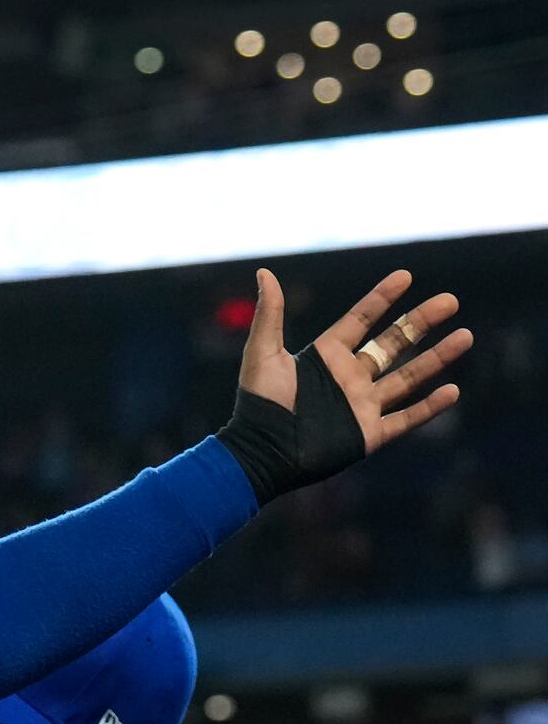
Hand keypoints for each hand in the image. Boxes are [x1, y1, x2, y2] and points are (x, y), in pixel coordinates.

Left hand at [242, 267, 470, 456]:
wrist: (260, 451)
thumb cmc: (258, 402)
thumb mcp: (263, 352)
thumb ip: (270, 314)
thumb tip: (264, 271)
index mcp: (325, 356)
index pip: (361, 320)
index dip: (382, 298)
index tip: (405, 276)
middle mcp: (349, 377)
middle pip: (394, 343)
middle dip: (421, 322)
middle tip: (450, 301)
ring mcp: (362, 405)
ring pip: (409, 377)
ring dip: (437, 357)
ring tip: (465, 336)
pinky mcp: (369, 434)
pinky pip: (407, 418)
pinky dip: (430, 406)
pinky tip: (453, 390)